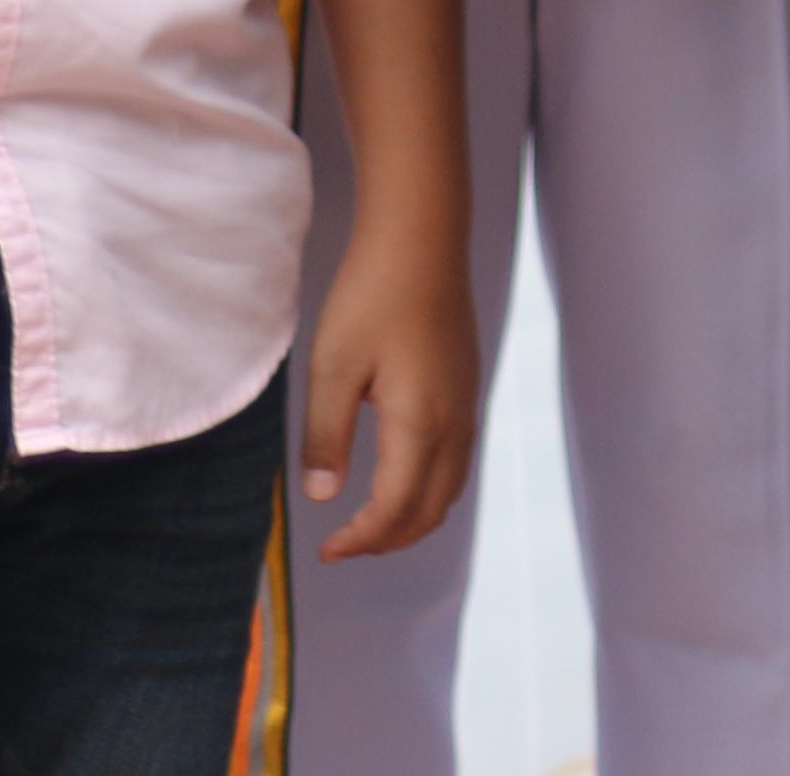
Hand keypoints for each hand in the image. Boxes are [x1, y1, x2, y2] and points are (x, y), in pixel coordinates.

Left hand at [298, 221, 478, 561]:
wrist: (423, 238)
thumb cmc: (371, 296)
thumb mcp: (332, 367)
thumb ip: (325, 436)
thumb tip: (322, 496)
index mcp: (420, 425)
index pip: (395, 509)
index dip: (361, 539)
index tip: (325, 551)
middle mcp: (454, 423)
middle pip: (431, 510)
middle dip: (389, 540)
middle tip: (344, 545)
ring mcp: (467, 405)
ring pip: (450, 488)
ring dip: (413, 517)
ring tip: (370, 523)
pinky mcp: (467, 387)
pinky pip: (457, 460)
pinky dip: (430, 488)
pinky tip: (399, 476)